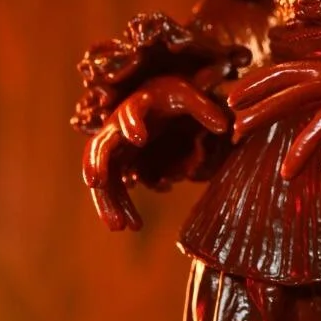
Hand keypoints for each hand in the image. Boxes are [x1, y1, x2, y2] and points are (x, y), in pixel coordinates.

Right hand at [82, 75, 228, 231]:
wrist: (158, 100)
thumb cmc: (173, 94)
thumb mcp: (189, 95)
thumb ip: (205, 108)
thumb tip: (224, 126)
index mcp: (137, 104)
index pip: (129, 111)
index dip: (131, 122)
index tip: (140, 138)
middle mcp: (118, 127)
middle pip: (99, 148)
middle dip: (97, 165)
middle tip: (97, 183)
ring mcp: (116, 149)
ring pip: (103, 176)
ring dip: (108, 200)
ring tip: (120, 226)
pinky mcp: (121, 164)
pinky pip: (115, 188)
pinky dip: (121, 206)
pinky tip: (133, 226)